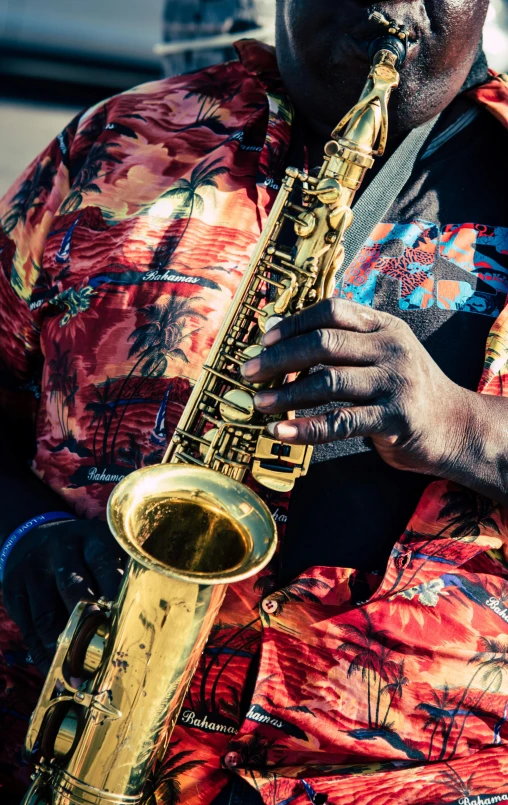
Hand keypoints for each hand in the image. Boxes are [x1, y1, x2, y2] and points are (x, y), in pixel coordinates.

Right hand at [2, 518, 124, 674]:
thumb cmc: (84, 550)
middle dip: (88, 624)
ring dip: (62, 647)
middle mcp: (60, 551)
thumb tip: (142, 615)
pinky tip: (55, 670)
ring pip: (47, 614)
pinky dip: (41, 653)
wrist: (34, 534)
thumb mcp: (105, 547)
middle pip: (73, 589)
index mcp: (90, 538)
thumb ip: (123, 572)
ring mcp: (33, 571)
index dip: (115, 595)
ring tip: (77, 674)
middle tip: (103, 653)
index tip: (126, 622)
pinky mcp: (14, 591)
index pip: (105, 565)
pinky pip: (28, 627)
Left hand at [242, 298, 470, 476]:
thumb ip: (341, 344)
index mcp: (384, 327)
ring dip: (285, 393)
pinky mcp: (394, 419)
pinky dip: (305, 428)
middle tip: (249, 372)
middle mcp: (391, 349)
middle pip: (325, 344)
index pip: (332, 312)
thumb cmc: (405, 390)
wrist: (456, 427)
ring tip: (259, 402)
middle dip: (279, 358)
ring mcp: (394, 384)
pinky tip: (281, 431)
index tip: (263, 340)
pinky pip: (340, 423)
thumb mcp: (382, 354)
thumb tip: (277, 335)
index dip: (294, 323)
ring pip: (328, 382)